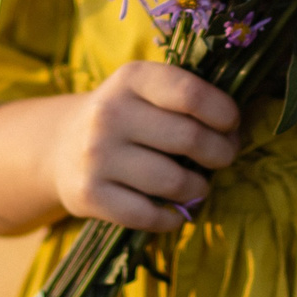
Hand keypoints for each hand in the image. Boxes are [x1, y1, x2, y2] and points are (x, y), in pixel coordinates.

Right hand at [48, 62, 241, 232]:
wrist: (60, 146)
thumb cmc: (125, 116)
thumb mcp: (146, 91)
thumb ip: (186, 99)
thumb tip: (236, 131)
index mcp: (131, 78)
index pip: (190, 94)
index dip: (222, 113)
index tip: (231, 125)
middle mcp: (109, 113)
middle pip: (190, 139)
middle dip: (221, 153)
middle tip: (223, 157)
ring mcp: (96, 156)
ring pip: (174, 182)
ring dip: (199, 188)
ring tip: (198, 184)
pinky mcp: (89, 195)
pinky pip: (149, 216)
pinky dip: (172, 218)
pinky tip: (175, 210)